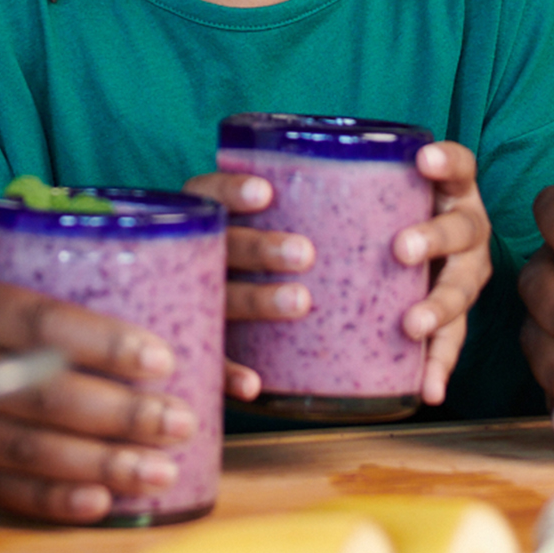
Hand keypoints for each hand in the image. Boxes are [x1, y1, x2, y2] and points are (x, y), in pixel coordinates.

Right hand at [0, 274, 198, 524]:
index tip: (161, 361)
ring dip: (98, 462)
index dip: (102, 342)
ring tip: (157, 471)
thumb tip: (151, 327)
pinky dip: (49, 500)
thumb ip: (39, 314)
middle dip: (118, 412)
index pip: (39, 319)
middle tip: (178, 423)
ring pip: (23, 447)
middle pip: (39, 389)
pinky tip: (99, 503)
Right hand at [184, 168, 315, 403]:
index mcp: (208, 217)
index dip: (233, 190)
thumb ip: (305, 207)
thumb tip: (387, 167)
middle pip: (222, 246)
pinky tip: (255, 384)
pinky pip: (212, 361)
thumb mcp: (272, 223)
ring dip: (258, 301)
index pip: (210, 192)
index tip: (266, 193)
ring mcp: (190, 302)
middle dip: (260, 248)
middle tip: (305, 253)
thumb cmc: (258, 255)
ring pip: (221, 300)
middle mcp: (194, 256)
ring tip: (302, 302)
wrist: (166, 329)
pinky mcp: (197, 347)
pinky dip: (231, 373)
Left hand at [187, 144, 491, 409]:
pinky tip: (427, 390)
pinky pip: (448, 345)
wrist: (417, 251)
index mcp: (447, 193)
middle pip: (461, 229)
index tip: (422, 160)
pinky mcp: (452, 318)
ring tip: (409, 325)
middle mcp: (464, 232)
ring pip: (459, 289)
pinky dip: (437, 367)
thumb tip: (255, 186)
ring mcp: (462, 275)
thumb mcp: (368, 193)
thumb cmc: (372, 218)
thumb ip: (334, 187)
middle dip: (433, 238)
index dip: (445, 161)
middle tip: (400, 249)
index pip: (457, 166)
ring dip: (436, 308)